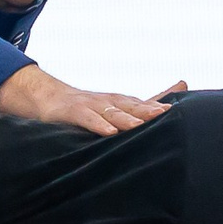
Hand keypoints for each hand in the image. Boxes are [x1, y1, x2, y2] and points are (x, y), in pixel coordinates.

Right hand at [0, 66, 183, 136]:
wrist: (46, 99)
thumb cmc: (86, 108)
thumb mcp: (115, 108)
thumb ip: (143, 104)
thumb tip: (176, 91)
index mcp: (119, 103)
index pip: (142, 103)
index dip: (158, 105)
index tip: (176, 110)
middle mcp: (107, 102)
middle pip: (131, 105)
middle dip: (148, 110)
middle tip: (166, 115)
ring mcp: (89, 106)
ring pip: (111, 112)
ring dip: (127, 118)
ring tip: (141, 125)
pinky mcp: (71, 113)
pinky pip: (86, 119)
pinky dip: (98, 125)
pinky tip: (109, 132)